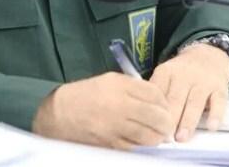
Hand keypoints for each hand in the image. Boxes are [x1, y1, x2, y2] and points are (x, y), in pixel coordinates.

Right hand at [32, 72, 173, 149]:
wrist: (61, 114)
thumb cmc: (86, 94)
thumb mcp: (110, 81)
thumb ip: (134, 87)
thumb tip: (157, 100)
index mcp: (120, 86)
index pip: (154, 94)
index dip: (164, 101)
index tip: (165, 106)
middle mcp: (120, 106)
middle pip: (157, 116)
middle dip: (166, 121)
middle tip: (167, 123)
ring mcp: (116, 127)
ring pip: (150, 136)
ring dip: (158, 136)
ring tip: (158, 134)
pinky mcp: (112, 144)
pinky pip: (136, 147)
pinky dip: (143, 145)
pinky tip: (142, 140)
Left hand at [149, 43, 228, 141]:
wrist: (208, 55)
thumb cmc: (182, 73)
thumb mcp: (166, 75)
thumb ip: (157, 93)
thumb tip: (146, 118)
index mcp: (166, 72)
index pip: (158, 91)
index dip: (153, 109)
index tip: (150, 126)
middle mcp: (184, 75)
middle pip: (175, 98)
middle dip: (170, 118)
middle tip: (164, 137)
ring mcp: (203, 81)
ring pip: (195, 102)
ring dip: (188, 121)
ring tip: (181, 138)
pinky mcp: (220, 88)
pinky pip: (218, 102)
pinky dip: (215, 115)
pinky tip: (211, 127)